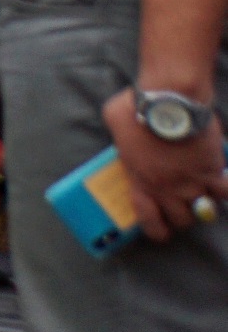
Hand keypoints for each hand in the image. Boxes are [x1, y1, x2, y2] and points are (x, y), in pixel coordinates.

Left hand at [102, 88, 227, 242]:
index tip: (161, 231)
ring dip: (206, 205)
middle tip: (184, 205)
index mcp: (140, 180)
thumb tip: (120, 136)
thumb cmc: (136, 107)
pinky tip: (225, 184)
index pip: (148, 219)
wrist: (169, 100)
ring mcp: (191, 182)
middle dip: (182, 215)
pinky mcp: (212, 170)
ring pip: (205, 211)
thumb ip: (119, 136)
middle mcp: (166, 188)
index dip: (156, 230)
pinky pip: (227, 192)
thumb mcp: (114, 122)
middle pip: (181, 219)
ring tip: (205, 196)